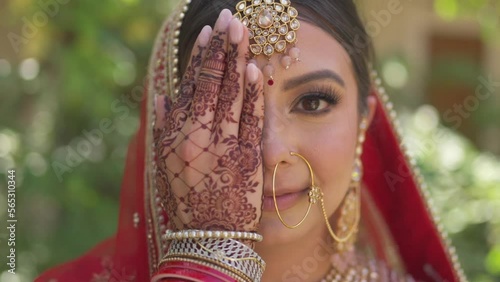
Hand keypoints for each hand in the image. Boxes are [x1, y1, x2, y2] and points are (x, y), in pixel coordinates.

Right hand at [154, 9, 264, 233]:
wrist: (210, 236)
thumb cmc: (186, 201)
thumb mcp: (165, 166)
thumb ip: (162, 129)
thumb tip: (164, 96)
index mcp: (176, 134)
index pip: (190, 85)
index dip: (201, 56)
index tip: (209, 33)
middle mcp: (198, 134)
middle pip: (211, 81)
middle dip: (222, 46)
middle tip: (230, 17)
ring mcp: (223, 143)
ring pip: (231, 93)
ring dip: (238, 59)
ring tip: (243, 31)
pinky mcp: (246, 155)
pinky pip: (250, 118)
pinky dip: (253, 93)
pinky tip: (257, 69)